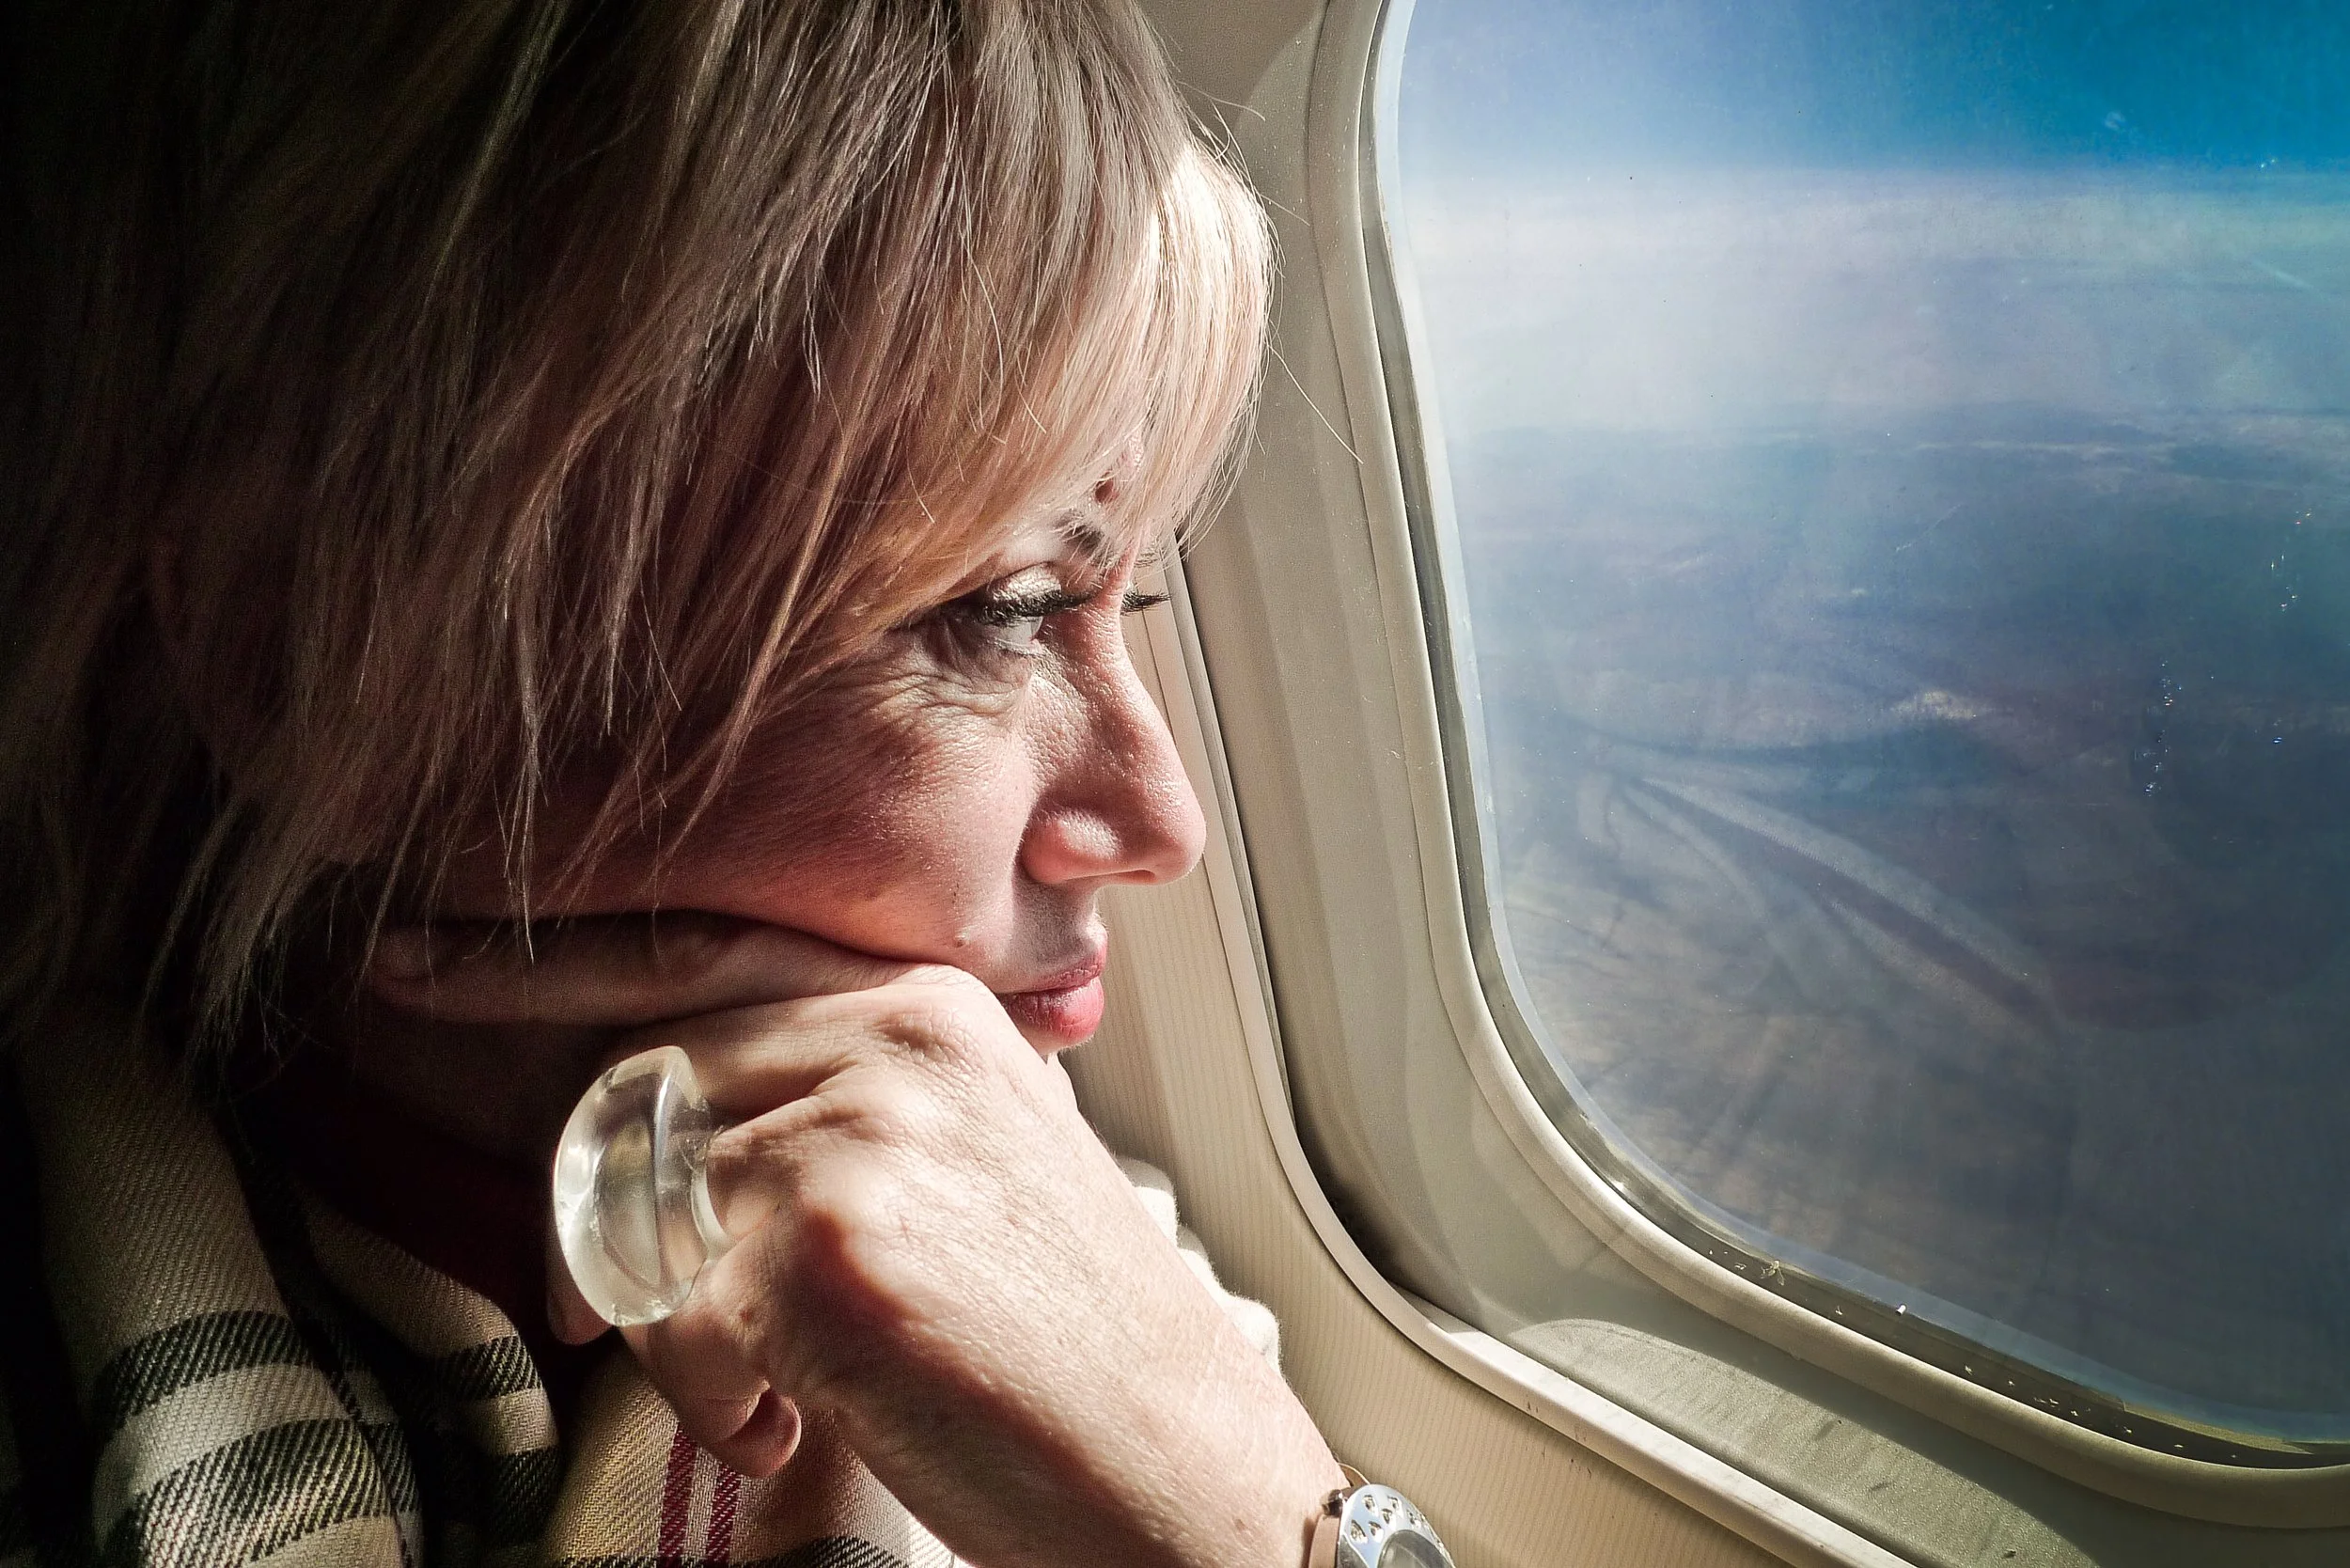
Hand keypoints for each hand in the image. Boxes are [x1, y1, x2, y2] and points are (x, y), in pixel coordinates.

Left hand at [367, 914, 1344, 1567]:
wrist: (1178, 1465)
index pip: (693, 948)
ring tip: (769, 1388)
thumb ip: (844, 1093)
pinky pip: (659, 1312)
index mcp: (927, 998)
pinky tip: (793, 1427)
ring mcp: (858, 1125)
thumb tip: (662, 1111)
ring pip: (629, 1201)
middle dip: (581, 1215)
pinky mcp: (824, 1241)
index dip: (536, 959)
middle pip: (630, 1082)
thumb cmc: (1073, 1339)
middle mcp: (891, 1031)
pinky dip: (702, 1397)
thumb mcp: (975, 1160)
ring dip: (665, 1328)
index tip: (414, 965)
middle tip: (604, 1321)